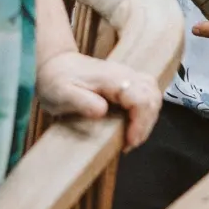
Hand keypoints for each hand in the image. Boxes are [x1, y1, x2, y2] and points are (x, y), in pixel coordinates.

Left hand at [36, 49, 162, 150]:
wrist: (55, 65)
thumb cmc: (55, 81)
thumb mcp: (61, 94)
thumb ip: (81, 101)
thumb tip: (102, 110)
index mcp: (111, 78)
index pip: (140, 98)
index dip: (140, 122)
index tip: (129, 141)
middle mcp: (124, 74)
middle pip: (152, 96)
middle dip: (147, 123)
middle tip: (130, 143)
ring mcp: (127, 76)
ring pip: (153, 94)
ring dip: (149, 118)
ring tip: (133, 136)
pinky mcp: (127, 81)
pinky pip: (147, 94)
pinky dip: (146, 111)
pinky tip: (133, 124)